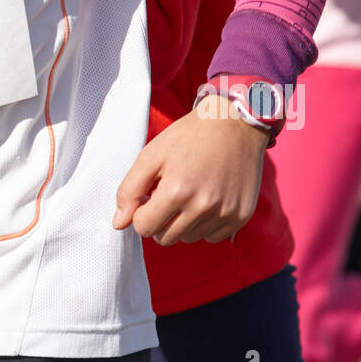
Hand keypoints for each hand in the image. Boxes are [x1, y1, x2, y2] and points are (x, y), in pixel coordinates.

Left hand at [113, 96, 267, 245]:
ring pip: (188, 238)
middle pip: (165, 238)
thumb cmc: (189, 137)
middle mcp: (203, 206)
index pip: (144, 228)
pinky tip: (208, 199)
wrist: (235, 123)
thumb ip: (130, 191)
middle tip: (169, 194)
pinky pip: (212, 237)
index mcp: (177, 191)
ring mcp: (225, 213)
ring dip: (183, 223)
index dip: (141, 213)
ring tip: (191, 193)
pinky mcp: (241, 216)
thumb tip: (119, 223)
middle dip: (160, 221)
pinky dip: (205, 224)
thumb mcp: (151, 156)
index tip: (150, 196)